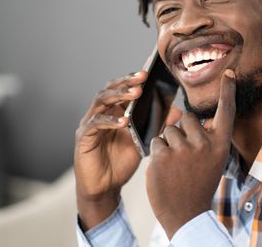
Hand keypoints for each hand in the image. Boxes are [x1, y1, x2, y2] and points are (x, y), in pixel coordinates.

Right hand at [74, 71, 145, 229]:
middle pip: (110, 89)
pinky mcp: (83, 137)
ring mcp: (90, 123)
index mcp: (114, 111)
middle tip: (142, 77)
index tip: (149, 72)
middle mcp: (100, 113)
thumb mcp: (144, 142)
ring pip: (101, 101)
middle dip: (126, 82)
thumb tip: (178, 112)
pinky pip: (96, 124)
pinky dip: (110, 120)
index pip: (122, 89)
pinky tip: (123, 121)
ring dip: (119, 95)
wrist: (105, 188)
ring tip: (136, 93)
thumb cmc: (122, 163)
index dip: (133, 79)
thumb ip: (157, 126)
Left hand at [145, 69, 235, 238]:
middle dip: (182, 131)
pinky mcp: (164, 155)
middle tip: (186, 157)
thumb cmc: (198, 184)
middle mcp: (205, 144)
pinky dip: (158, 153)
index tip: (229, 72)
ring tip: (175, 166)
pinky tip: (165, 170)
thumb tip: (184, 116)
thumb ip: (205, 138)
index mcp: (220, 145)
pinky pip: (157, 141)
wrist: (186, 214)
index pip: (226, 112)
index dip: (227, 91)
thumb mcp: (212, 160)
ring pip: (169, 130)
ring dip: (169, 144)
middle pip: (186, 118)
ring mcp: (184, 150)